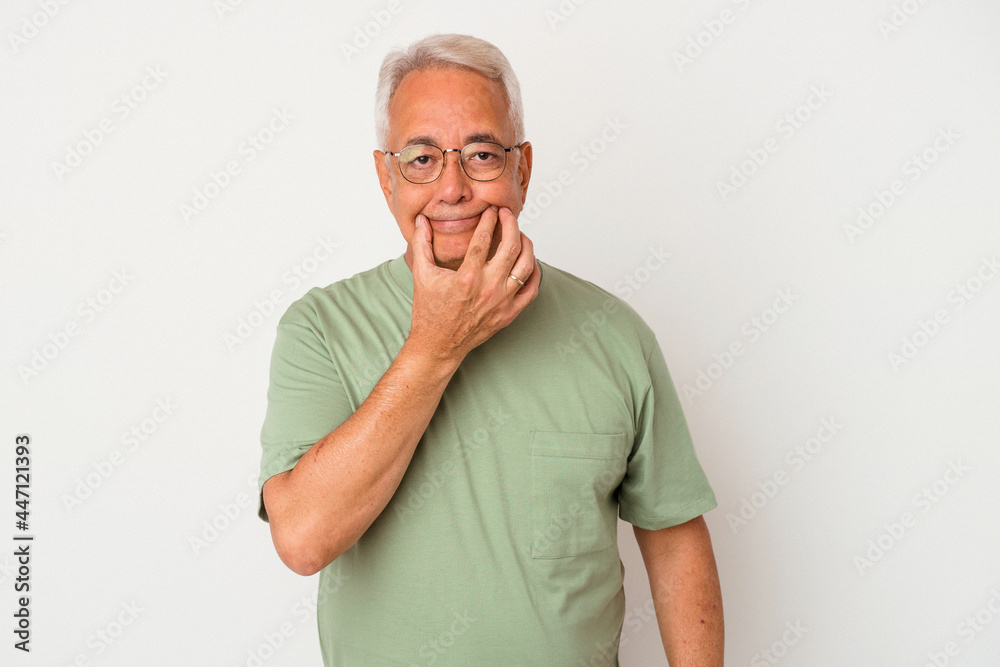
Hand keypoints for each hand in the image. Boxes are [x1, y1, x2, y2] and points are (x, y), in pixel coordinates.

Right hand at [407, 205, 539, 363]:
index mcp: (467, 277)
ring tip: (519, 234)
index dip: (489, 219)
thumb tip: (421, 220)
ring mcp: (502, 302)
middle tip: (507, 214)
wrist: (438, 345)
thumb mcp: (422, 274)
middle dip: (511, 224)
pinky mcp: (509, 314)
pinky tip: (529, 261)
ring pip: (526, 266)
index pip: (484, 238)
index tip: (490, 210)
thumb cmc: (429, 311)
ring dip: (526, 245)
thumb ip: (422, 244)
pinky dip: (535, 272)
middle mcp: (488, 288)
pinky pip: (531, 289)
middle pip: (511, 246)